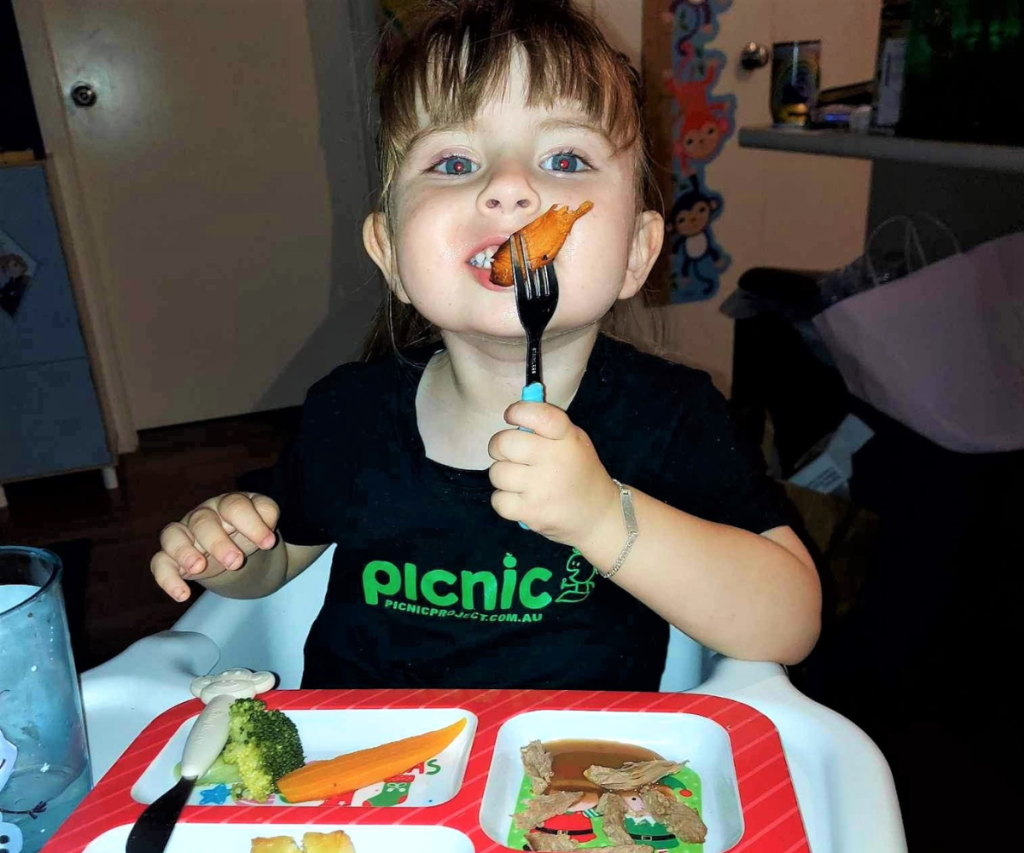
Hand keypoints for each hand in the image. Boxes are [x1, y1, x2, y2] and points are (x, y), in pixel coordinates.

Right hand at [150, 493, 278, 600]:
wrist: (237, 551)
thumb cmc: (248, 531)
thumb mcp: (264, 521)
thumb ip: (268, 517)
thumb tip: (266, 532)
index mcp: (227, 504)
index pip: (234, 506)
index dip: (251, 524)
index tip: (268, 543)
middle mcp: (203, 515)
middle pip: (203, 521)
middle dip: (218, 542)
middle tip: (236, 562)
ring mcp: (184, 534)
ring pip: (172, 535)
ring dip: (184, 552)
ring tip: (198, 568)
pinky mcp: (172, 556)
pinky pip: (160, 563)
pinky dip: (167, 578)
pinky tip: (182, 594)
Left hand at [488, 402, 619, 546]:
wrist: (598, 515)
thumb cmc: (579, 471)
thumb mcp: (574, 441)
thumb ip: (546, 425)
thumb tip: (512, 411)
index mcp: (567, 438)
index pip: (538, 415)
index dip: (518, 411)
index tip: (510, 416)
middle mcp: (555, 461)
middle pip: (505, 443)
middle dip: (499, 446)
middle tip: (507, 452)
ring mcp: (542, 489)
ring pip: (497, 473)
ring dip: (503, 475)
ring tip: (518, 479)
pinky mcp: (532, 513)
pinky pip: (498, 500)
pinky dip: (504, 499)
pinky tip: (519, 498)